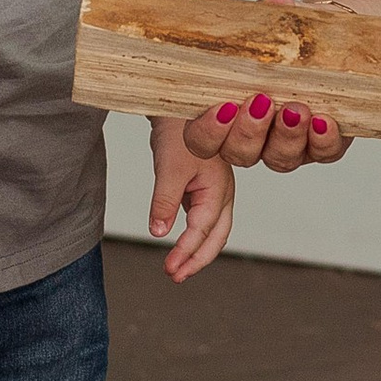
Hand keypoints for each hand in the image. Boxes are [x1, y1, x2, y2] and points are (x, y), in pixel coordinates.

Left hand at [147, 126, 233, 280]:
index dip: (185, 253)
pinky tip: (180, 243)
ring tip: (177, 268)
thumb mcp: (169, 168)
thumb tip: (158, 233)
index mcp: (218, 189)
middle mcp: (222, 194)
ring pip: (213, 231)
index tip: (169, 270)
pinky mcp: (205, 187)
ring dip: (197, 251)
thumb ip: (164, 202)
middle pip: (216, 238)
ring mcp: (215, 191)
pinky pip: (204, 219)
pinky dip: (194, 236)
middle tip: (176, 277)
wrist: (183, 103)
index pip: (201, 231)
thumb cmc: (182, 129)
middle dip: (197, 260)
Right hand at [179, 0, 352, 176]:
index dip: (207, 131)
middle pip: (240, 154)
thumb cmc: (289, 37)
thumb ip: (269, 13)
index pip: (202, 139)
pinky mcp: (322, 145)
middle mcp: (253, 137)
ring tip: (297, 108)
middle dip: (249, 132)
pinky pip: (322, 153)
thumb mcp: (276, 23)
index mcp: (225, 115)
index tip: (224, 105)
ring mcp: (287, 145)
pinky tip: (324, 120)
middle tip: (261, 101)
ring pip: (279, 160)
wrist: (332, 41)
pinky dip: (323, 141)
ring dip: (286, 137)